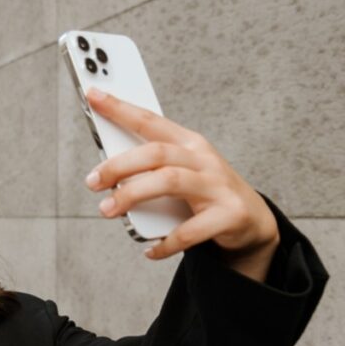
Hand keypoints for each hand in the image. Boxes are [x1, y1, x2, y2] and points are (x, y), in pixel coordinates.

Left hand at [83, 87, 279, 278]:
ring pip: (169, 182)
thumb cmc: (205, 193)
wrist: (253, 221)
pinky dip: (165, 243)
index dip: (121, 108)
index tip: (93, 95)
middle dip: (119, 165)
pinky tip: (150, 250)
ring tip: (107, 210)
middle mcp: (204, 159)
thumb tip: (105, 171)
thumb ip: (150, 168)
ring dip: (132, 195)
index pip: (150, 120)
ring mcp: (218, 186)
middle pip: (155, 153)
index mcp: (189, 143)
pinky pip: (189, 231)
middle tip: (91, 181)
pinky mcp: (228, 215)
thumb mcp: (181, 173)